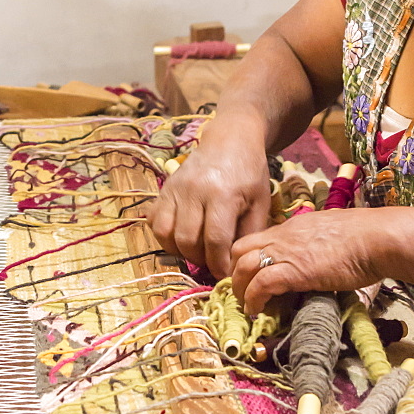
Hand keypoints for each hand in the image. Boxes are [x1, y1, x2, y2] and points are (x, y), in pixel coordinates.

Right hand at [147, 129, 270, 278]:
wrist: (230, 140)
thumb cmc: (249, 172)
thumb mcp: (260, 201)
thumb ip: (250, 232)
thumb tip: (238, 263)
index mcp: (222, 195)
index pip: (215, 240)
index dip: (219, 263)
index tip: (225, 274)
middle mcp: (194, 192)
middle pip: (187, 240)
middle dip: (200, 259)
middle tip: (212, 261)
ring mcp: (175, 189)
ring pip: (165, 233)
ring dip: (179, 250)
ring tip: (196, 250)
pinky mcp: (164, 189)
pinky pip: (154, 221)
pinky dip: (164, 236)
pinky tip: (181, 236)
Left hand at [230, 208, 395, 313]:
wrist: (377, 238)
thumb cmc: (365, 238)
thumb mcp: (331, 234)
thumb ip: (315, 244)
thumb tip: (316, 259)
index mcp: (292, 226)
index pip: (256, 238)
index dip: (247, 258)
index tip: (250, 276)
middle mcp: (283, 236)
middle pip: (240, 248)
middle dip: (235, 272)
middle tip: (243, 290)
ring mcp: (287, 252)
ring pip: (243, 266)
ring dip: (240, 288)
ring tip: (246, 305)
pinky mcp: (294, 271)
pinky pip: (261, 284)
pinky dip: (254, 299)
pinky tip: (257, 311)